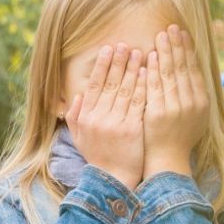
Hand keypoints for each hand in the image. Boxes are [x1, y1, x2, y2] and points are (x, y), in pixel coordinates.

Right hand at [66, 44, 147, 190]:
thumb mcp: (79, 138)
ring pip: (124, 89)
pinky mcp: (132, 129)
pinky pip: (137, 102)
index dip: (101, 66)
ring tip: (139, 52)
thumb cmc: (98, 158)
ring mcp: (115, 123)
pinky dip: (142, 85)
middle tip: (125, 44)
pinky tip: (147, 72)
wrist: (113, 180)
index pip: (93, 85)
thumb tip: (77, 96)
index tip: (108, 49)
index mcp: (86, 117)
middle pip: (109, 83)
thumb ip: (75, 117)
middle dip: (118, 61)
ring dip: (132, 68)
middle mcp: (99, 118)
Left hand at [143, 26, 207, 178]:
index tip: (183, 34)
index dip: (188, 50)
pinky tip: (151, 56)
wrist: (168, 161)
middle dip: (177, 45)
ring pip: (171, 74)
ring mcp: (176, 107)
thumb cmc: (179, 139)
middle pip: (184, 68)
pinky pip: (156, 86)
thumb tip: (193, 73)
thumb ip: (194, 95)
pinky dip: (154, 70)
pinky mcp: (159, 113)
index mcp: (201, 101)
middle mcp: (191, 102)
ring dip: (166, 52)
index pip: (194, 69)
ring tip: (161, 35)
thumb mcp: (195, 117)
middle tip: (171, 27)